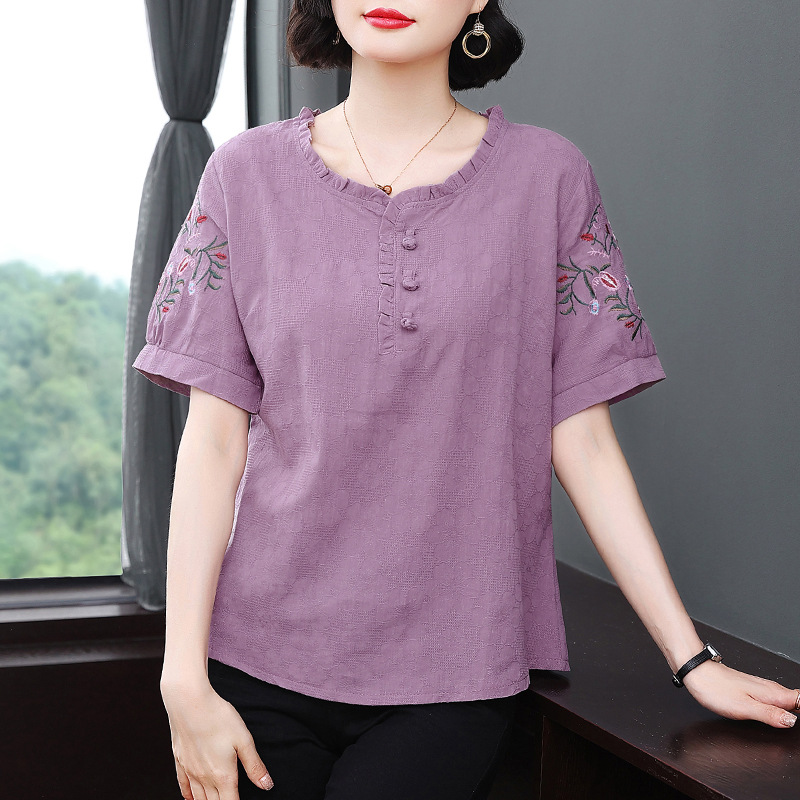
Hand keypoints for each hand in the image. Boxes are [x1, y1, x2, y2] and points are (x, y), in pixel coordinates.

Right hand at [161, 677, 274, 798]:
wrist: (189, 702)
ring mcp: (190, 770)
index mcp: (223, 775)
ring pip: (198, 798)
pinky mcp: (180, 761)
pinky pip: (184, 786)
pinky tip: (191, 799)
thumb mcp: (244, 739)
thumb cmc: (218, 717)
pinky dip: (189, 796)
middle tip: (229, 799)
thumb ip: (254, 765)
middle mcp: (205, 778)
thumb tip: (267, 785)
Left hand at [682, 659, 798, 728]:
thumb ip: (770, 715)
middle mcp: (770, 688)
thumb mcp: (744, 708)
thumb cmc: (715, 689)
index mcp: (773, 694)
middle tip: (796, 728)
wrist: (697, 673)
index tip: (799, 724)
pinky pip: (775, 698)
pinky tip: (779, 714)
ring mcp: (762, 688)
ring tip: (793, 721)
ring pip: (787, 700)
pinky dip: (781, 706)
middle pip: (798, 701)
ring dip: (794, 709)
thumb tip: (792, 721)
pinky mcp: (753, 689)